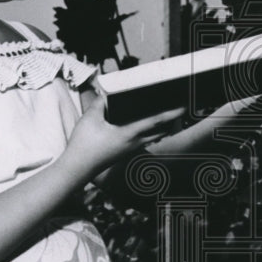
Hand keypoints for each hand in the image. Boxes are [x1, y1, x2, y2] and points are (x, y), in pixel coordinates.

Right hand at [64, 94, 184, 178]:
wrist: (78, 167)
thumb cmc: (84, 144)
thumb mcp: (90, 118)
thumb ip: (101, 103)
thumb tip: (108, 93)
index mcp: (128, 133)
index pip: (155, 122)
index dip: (171, 114)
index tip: (183, 107)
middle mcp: (134, 143)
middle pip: (160, 131)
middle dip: (171, 121)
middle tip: (178, 109)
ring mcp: (131, 150)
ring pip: (153, 138)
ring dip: (161, 128)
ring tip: (165, 116)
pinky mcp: (126, 153)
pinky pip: (145, 141)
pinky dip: (150, 133)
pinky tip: (145, 126)